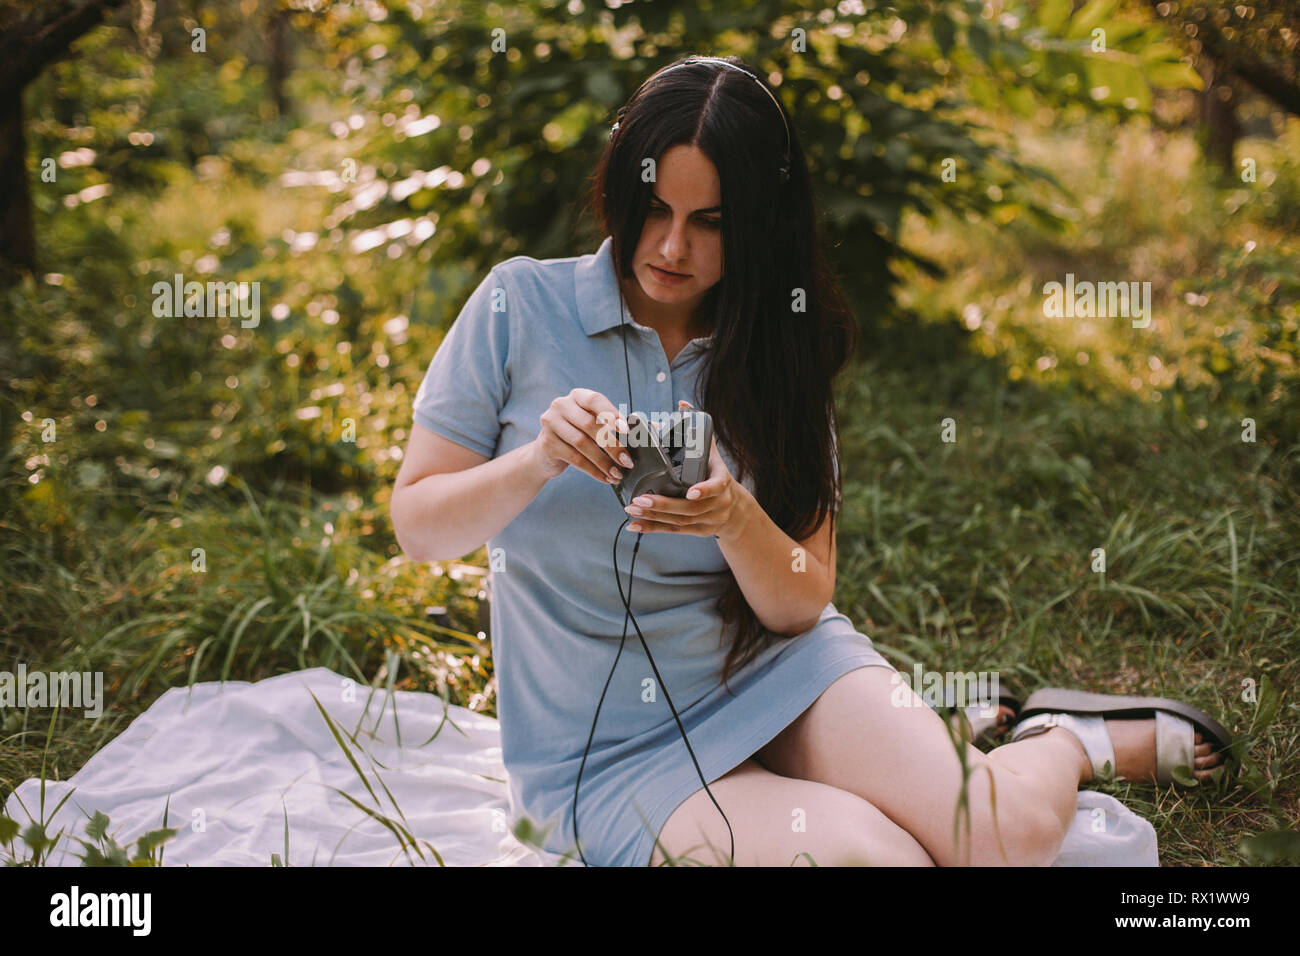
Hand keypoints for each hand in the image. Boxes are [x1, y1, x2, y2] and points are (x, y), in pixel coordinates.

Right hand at [530, 387, 634, 483]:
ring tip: (617, 474)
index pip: (595, 400)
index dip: (612, 414)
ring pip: (582, 443)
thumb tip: (645, 432)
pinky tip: (605, 478)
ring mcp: (551, 423)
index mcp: (577, 396)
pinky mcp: (547, 443)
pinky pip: (575, 459)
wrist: (546, 455)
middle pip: (590, 424)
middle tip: (627, 461)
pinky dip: (593, 471)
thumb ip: (613, 426)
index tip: (627, 430)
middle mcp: (561, 405)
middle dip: (612, 445)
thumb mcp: (593, 426)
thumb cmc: (577, 436)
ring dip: (604, 462)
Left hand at [623, 400, 749, 539]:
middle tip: (640, 498)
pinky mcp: (698, 532)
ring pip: (679, 522)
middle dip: (664, 504)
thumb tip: (682, 404)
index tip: (690, 493)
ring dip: (654, 516)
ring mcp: (708, 520)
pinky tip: (634, 526)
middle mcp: (718, 504)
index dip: (704, 490)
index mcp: (723, 482)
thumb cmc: (715, 473)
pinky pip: (673, 531)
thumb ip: (696, 430)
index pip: (717, 487)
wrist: (734, 508)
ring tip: (632, 508)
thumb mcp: (711, 453)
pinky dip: (652, 529)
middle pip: (690, 509)